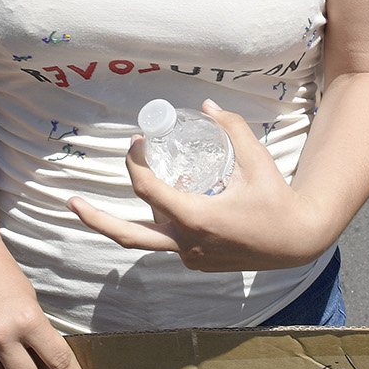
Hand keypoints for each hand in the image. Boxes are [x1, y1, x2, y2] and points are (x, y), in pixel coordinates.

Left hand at [68, 101, 329, 271]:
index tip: (137, 144)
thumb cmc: (276, 199)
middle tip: (71, 201)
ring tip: (110, 196)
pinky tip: (167, 201)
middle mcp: (187, 242)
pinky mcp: (196, 262)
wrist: (297, 242)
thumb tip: (206, 106)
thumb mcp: (257, 159)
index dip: (135, 164)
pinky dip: (161, 221)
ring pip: (147, 238)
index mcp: (197, 218)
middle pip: (128, 235)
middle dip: (95, 218)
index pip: (149, 191)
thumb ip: (231, 129)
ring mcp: (190, 257)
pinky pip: (169, 241)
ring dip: (128, 217)